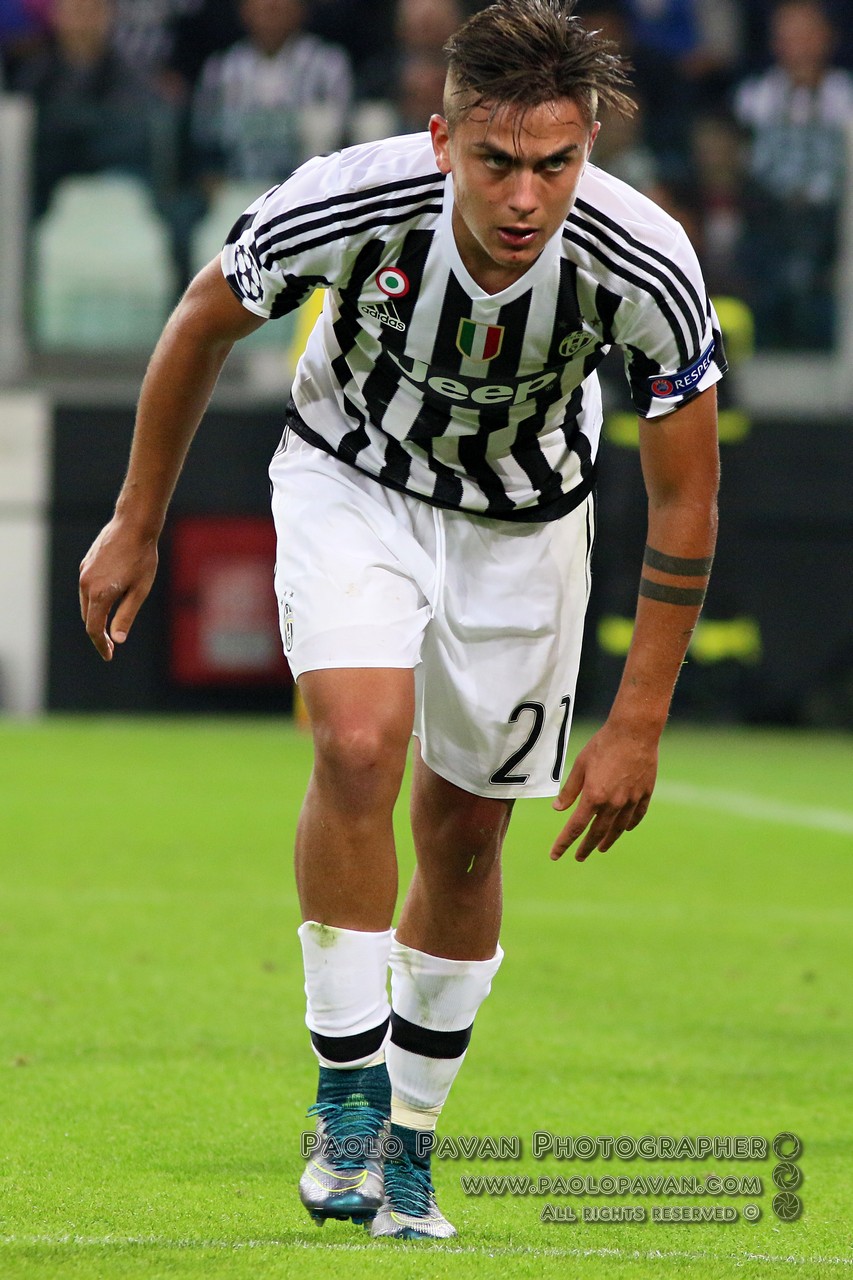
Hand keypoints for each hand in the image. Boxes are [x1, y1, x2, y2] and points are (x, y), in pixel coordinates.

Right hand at [79, 518, 158, 660]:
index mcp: (99, 594)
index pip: (94, 629)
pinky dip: (94, 600)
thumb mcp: (139, 591)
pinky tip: (107, 601)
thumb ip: (126, 616)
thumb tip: (117, 639)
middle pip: (88, 618)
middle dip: (98, 633)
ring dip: (96, 616)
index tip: (109, 655)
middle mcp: (86, 585)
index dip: (101, 645)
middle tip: (111, 645)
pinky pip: (87, 589)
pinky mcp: (86, 564)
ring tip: (109, 627)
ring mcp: (84, 573)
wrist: (133, 525)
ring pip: (86, 603)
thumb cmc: (142, 558)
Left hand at [550, 721, 658, 862]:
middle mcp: (612, 803)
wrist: (634, 732)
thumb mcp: (580, 765)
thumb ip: (570, 790)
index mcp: (593, 796)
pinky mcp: (644, 793)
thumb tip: (558, 809)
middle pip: (597, 833)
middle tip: (579, 857)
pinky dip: (629, 825)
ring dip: (608, 840)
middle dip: (586, 847)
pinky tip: (625, 829)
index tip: (555, 855)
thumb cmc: (603, 744)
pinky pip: (636, 816)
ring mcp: (630, 800)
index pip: (575, 827)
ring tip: (601, 847)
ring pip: (618, 828)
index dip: (564, 843)